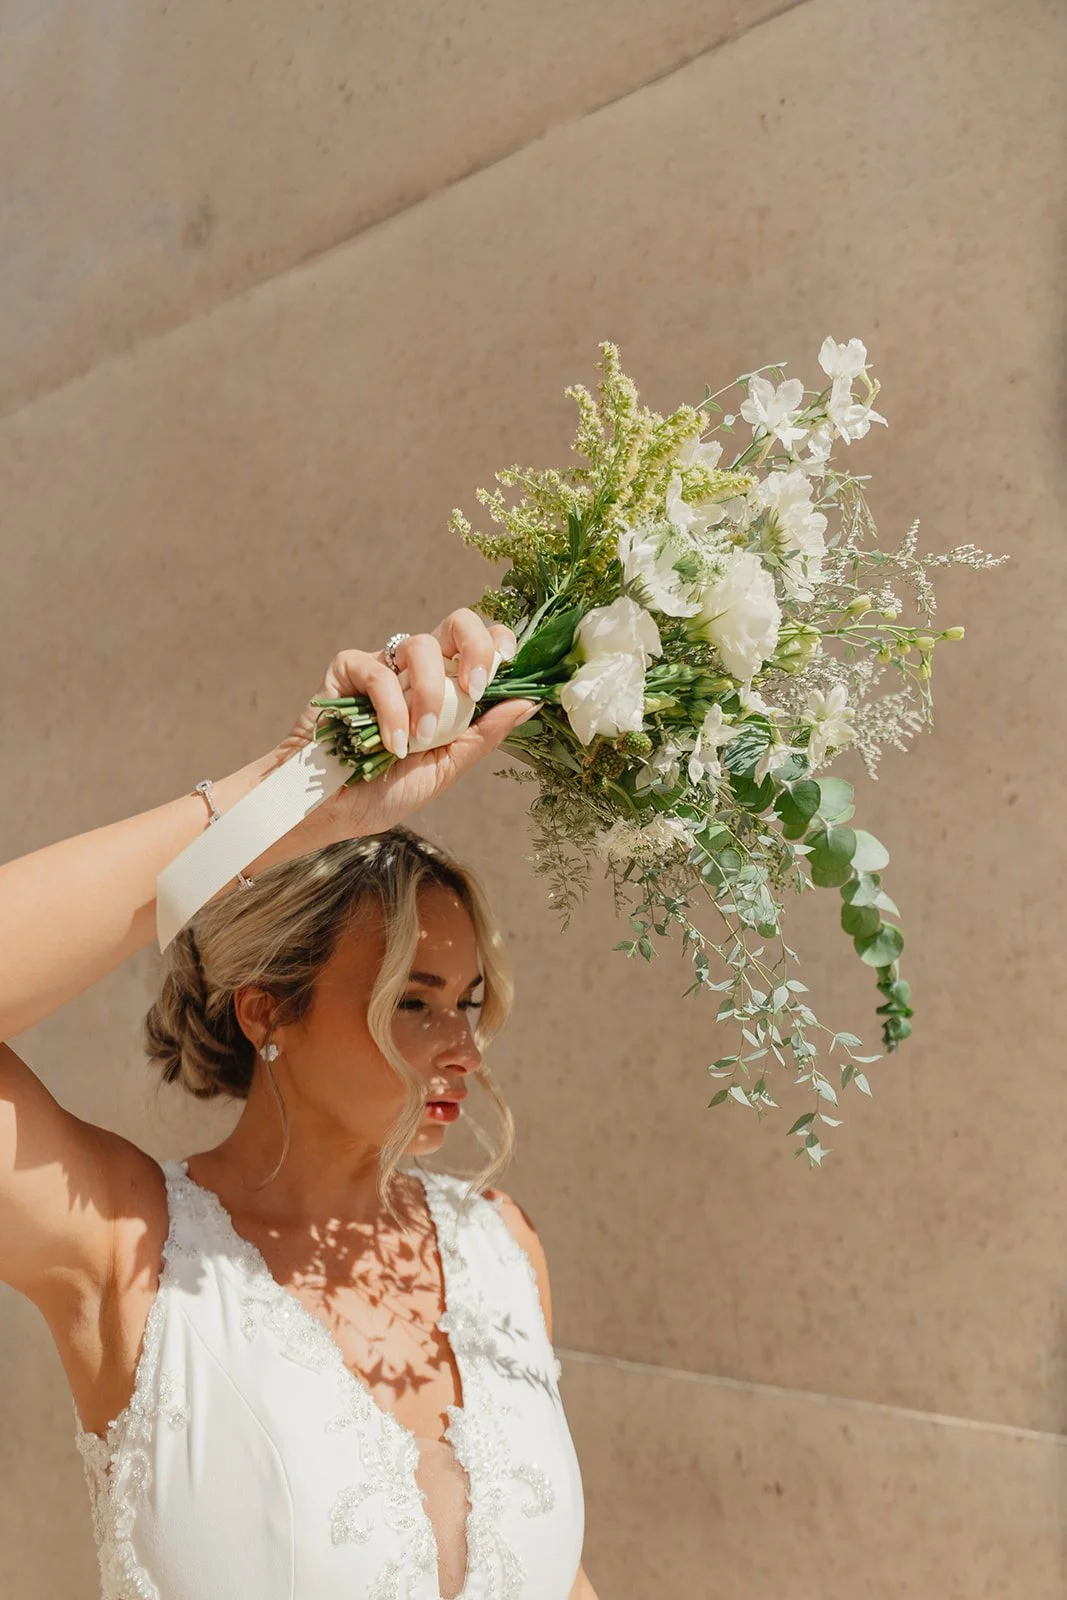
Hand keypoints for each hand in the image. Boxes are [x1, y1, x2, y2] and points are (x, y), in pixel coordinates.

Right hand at [271, 609, 537, 838]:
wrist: (333, 810)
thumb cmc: (387, 789)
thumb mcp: (447, 766)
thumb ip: (485, 734)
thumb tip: (529, 702)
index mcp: (449, 687)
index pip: (481, 643)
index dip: (498, 643)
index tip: (506, 669)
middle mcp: (419, 669)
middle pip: (457, 622)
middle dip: (474, 648)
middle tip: (473, 690)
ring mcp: (384, 665)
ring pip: (419, 645)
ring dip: (428, 695)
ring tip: (419, 739)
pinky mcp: (347, 670)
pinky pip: (378, 672)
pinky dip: (390, 709)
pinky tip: (389, 744)